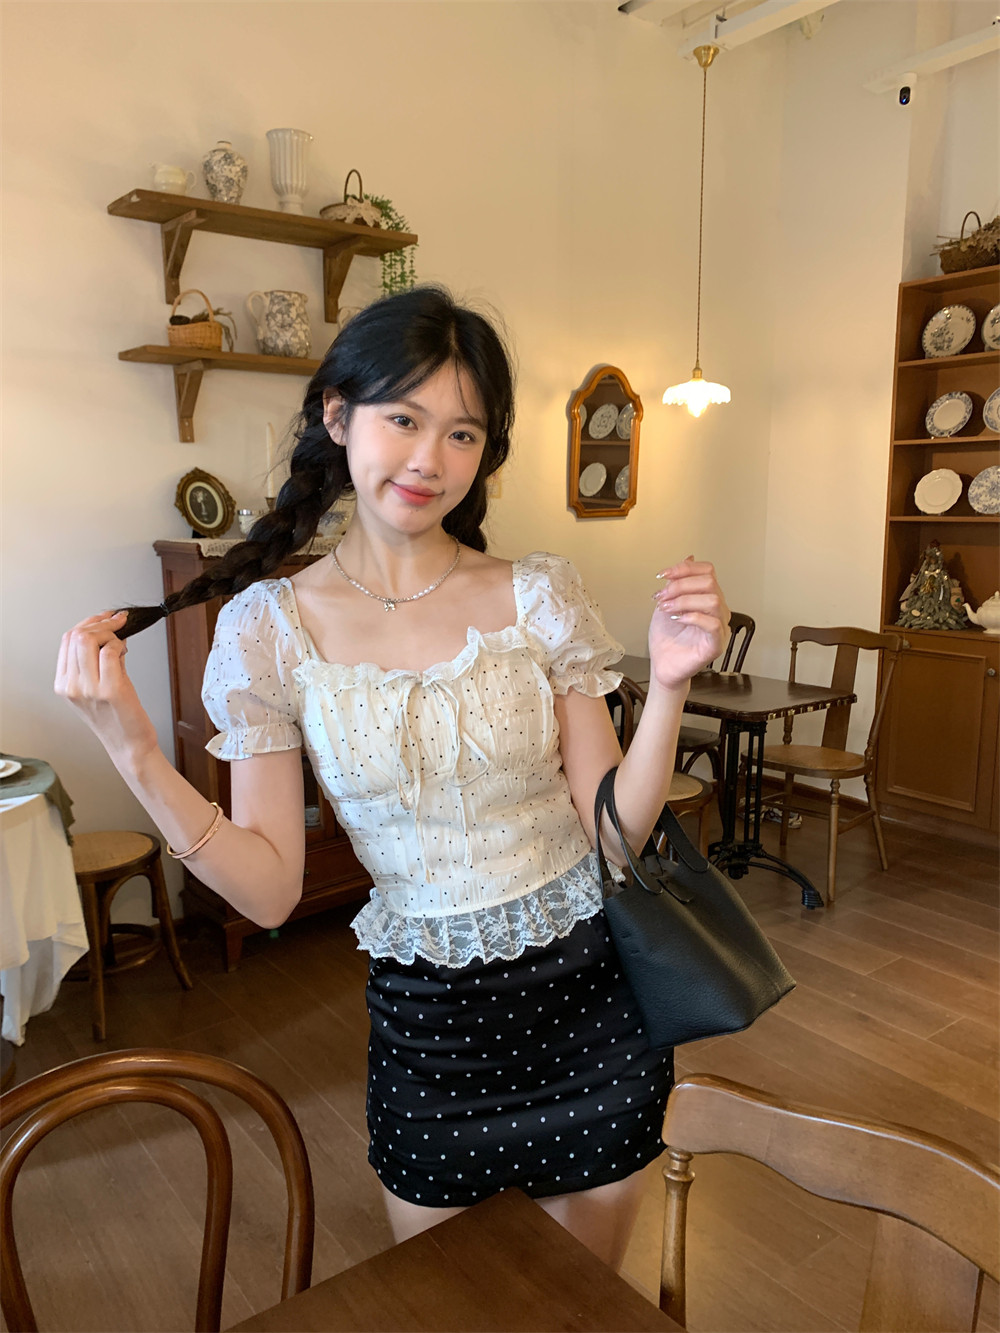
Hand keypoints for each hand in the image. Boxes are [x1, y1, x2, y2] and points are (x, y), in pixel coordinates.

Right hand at [55, 611, 158, 763]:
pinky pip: (111, 652)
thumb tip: (108, 631)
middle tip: (119, 623)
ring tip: (122, 644)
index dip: (88, 623)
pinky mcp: (111, 690)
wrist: (129, 745)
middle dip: (102, 623)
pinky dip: (120, 646)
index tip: (106, 617)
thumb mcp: (95, 687)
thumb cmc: (117, 717)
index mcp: (63, 684)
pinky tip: (125, 654)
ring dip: (112, 634)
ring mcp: (89, 689)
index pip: (67, 640)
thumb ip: (94, 661)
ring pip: (91, 640)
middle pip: (77, 635)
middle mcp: (72, 687)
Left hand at [647, 557, 729, 690]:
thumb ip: (677, 582)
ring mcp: (720, 627)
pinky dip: (693, 617)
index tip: (662, 575)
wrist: (662, 666)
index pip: (707, 571)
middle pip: (709, 582)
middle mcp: (717, 610)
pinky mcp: (716, 644)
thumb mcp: (667, 603)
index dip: (684, 569)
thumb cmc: (667, 640)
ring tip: (666, 609)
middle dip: (680, 585)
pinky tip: (677, 619)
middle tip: (661, 596)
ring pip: (713, 600)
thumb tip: (688, 557)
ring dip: (684, 600)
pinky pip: (713, 624)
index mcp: (707, 598)